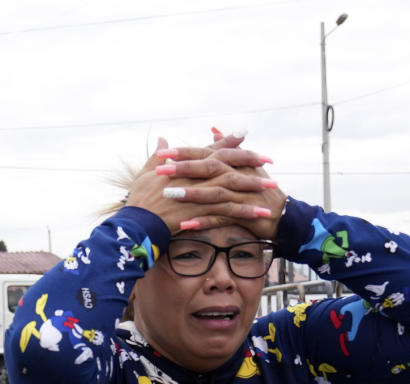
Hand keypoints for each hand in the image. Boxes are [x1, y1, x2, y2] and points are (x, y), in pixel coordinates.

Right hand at [124, 137, 279, 236]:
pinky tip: (260, 213)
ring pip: (232, 186)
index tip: (244, 134)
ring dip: (253, 186)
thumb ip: (157, 156)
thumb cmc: (139, 200)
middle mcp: (194, 177)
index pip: (210, 149)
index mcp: (184, 165)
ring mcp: (199, 194)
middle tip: (268, 161)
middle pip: (227, 165)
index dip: (228, 141)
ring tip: (272, 187)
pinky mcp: (202, 213)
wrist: (138, 223)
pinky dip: (246, 211)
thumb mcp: (146, 172)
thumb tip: (162, 139)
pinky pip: (229, 212)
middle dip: (249, 161)